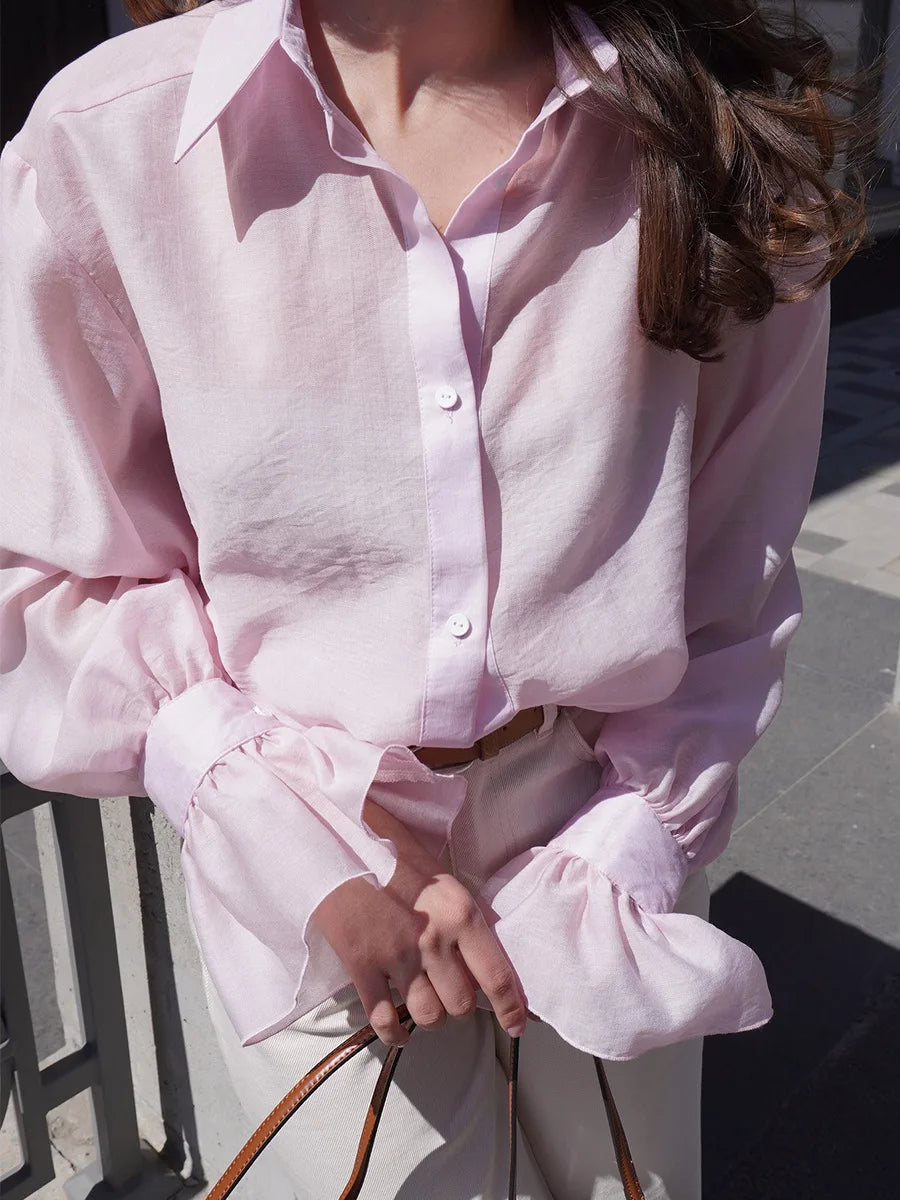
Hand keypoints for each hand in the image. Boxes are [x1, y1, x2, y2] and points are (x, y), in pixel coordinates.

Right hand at [311, 796, 527, 1046]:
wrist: (337, 842)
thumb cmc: (391, 852)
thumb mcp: (441, 876)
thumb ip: (464, 916)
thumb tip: (486, 956)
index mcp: (461, 913)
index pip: (497, 976)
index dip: (511, 1009)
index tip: (515, 1026)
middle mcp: (434, 940)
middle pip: (462, 1005)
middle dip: (460, 1005)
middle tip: (450, 991)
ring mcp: (397, 957)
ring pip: (428, 1016)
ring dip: (429, 1016)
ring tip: (424, 1001)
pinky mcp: (363, 967)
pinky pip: (385, 1020)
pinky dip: (394, 1033)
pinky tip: (399, 1030)